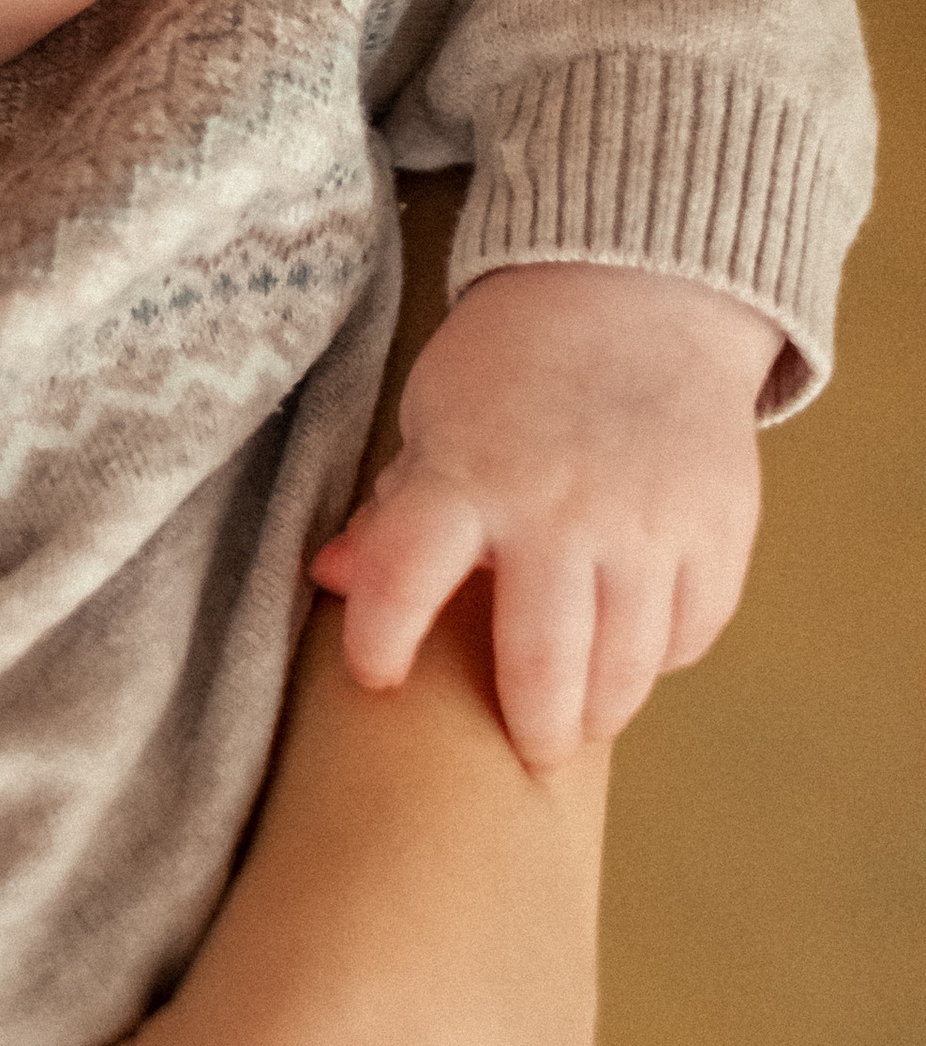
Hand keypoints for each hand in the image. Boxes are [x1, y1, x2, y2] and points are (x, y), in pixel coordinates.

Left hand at [309, 263, 778, 768]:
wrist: (635, 293)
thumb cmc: (514, 364)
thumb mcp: (434, 418)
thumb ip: (395, 509)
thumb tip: (328, 577)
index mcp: (467, 475)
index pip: (404, 578)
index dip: (380, 640)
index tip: (378, 679)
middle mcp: (559, 509)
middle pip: (541, 661)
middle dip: (530, 728)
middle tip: (525, 752)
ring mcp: (647, 523)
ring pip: (628, 665)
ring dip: (601, 709)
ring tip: (579, 722)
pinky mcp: (717, 528)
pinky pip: (692, 630)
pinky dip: (665, 655)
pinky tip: (639, 651)